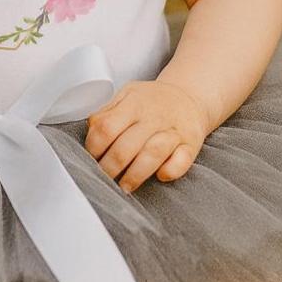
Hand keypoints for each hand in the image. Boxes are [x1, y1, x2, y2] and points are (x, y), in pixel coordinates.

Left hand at [84, 79, 210, 191]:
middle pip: (126, 146)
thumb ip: (108, 111)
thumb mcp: (127, 94)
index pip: (107, 127)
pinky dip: (171, 170)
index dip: (94, 147)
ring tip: (124, 186)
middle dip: (110, 167)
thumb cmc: (152, 101)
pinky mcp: (190, 144)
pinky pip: (181, 161)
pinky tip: (160, 176)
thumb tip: (91, 129)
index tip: (91, 157)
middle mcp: (153, 116)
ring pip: (153, 154)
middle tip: (104, 177)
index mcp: (133, 103)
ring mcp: (173, 130)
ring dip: (135, 175)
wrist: (188, 97)